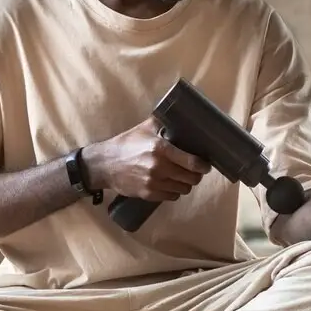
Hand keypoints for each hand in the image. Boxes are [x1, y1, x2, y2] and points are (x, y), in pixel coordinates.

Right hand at [82, 118, 210, 201]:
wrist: (104, 164)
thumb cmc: (125, 144)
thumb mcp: (144, 128)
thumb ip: (162, 122)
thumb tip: (179, 113)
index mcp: (161, 149)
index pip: (192, 162)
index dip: (203, 166)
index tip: (206, 166)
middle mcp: (159, 167)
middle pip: (190, 178)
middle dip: (196, 175)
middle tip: (195, 172)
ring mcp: (153, 182)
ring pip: (183, 189)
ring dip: (185, 184)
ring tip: (182, 178)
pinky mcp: (148, 194)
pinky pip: (171, 197)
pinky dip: (173, 192)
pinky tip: (170, 185)